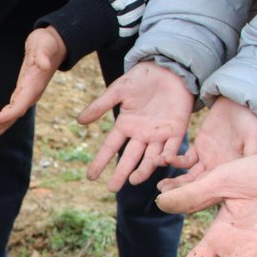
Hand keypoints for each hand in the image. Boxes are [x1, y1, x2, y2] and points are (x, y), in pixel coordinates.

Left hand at [0, 26, 64, 148]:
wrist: (53, 44)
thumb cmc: (47, 43)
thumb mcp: (44, 45)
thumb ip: (44, 55)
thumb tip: (44, 64)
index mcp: (33, 88)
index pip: (18, 108)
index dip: (3, 117)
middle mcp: (29, 97)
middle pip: (10, 119)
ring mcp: (25, 98)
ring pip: (7, 120)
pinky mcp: (20, 96)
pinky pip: (7, 113)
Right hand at [80, 61, 192, 189]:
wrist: (169, 68)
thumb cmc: (142, 77)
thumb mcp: (118, 90)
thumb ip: (101, 106)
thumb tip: (79, 121)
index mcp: (126, 126)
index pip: (111, 148)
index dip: (101, 162)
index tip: (91, 176)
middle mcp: (141, 135)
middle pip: (129, 158)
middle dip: (121, 174)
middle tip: (113, 188)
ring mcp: (159, 135)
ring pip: (150, 158)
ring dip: (143, 170)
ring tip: (134, 180)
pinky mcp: (177, 131)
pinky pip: (171, 148)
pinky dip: (166, 157)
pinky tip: (159, 163)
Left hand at [161, 96, 256, 191]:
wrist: (243, 103)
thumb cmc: (253, 121)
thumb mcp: (256, 138)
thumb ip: (252, 154)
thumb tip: (248, 172)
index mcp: (233, 174)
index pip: (214, 192)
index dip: (198, 198)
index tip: (181, 201)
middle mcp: (219, 172)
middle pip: (198, 188)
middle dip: (180, 192)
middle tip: (164, 193)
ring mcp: (208, 161)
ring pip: (188, 178)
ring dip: (174, 182)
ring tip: (160, 185)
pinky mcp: (200, 149)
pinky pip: (183, 160)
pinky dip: (173, 161)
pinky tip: (163, 160)